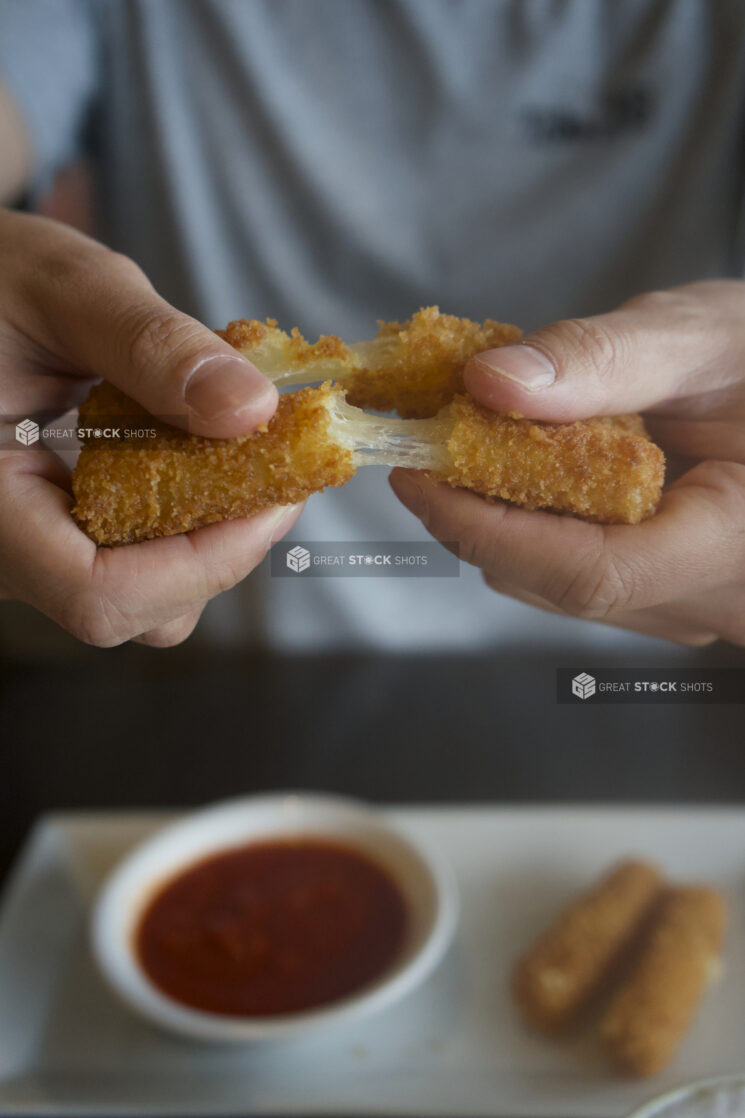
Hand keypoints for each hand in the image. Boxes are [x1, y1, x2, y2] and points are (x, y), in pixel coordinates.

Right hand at [0, 210, 300, 646]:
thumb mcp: (66, 287)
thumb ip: (153, 344)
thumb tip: (252, 408)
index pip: (97, 593)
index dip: (202, 563)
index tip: (274, 498)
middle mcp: (3, 553)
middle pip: (134, 609)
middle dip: (220, 546)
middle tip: (274, 465)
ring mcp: (30, 553)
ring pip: (143, 598)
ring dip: (211, 535)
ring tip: (236, 450)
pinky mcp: (58, 536)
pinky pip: (135, 562)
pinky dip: (188, 518)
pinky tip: (202, 453)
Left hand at [390, 281, 744, 645]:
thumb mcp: (703, 337)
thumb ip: (602, 360)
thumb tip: (487, 383)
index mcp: (737, 544)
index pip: (590, 572)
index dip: (486, 528)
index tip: (416, 472)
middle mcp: (712, 597)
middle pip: (557, 583)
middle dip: (476, 514)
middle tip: (425, 441)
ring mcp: (688, 603)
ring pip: (556, 585)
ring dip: (499, 516)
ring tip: (466, 440)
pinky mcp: (666, 591)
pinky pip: (577, 571)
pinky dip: (533, 520)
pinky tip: (520, 461)